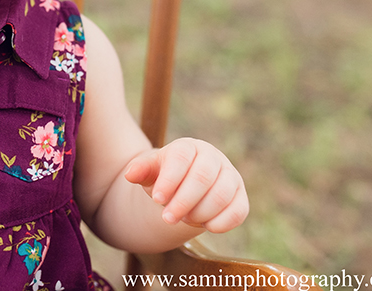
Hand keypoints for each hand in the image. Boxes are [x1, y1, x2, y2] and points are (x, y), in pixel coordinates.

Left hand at [124, 137, 247, 233]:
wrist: (185, 187)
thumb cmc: (165, 176)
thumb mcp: (150, 171)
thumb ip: (140, 170)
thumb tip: (131, 174)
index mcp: (189, 147)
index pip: (181, 159)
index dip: (169, 180)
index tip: (157, 200)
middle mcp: (213, 157)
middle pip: (202, 178)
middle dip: (182, 201)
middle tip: (167, 218)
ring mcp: (230, 176)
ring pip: (220, 196)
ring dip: (199, 213)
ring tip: (183, 218)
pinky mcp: (240, 197)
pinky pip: (238, 212)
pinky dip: (221, 223)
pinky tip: (204, 225)